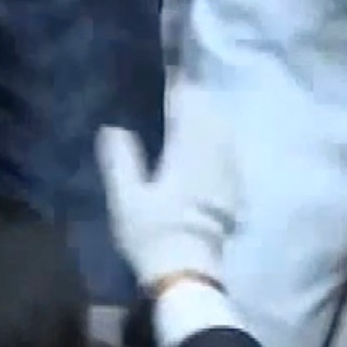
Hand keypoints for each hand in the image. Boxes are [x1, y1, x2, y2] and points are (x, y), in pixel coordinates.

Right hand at [96, 82, 237, 290]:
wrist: (188, 276)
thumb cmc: (153, 235)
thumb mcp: (126, 199)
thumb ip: (120, 158)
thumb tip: (113, 127)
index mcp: (188, 150)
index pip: (187, 105)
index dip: (178, 85)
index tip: (168, 70)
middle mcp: (214, 154)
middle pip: (210, 113)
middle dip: (195, 96)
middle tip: (176, 86)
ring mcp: (228, 173)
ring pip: (222, 131)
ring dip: (208, 115)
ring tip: (189, 110)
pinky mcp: (233, 191)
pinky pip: (228, 151)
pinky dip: (217, 138)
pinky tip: (206, 144)